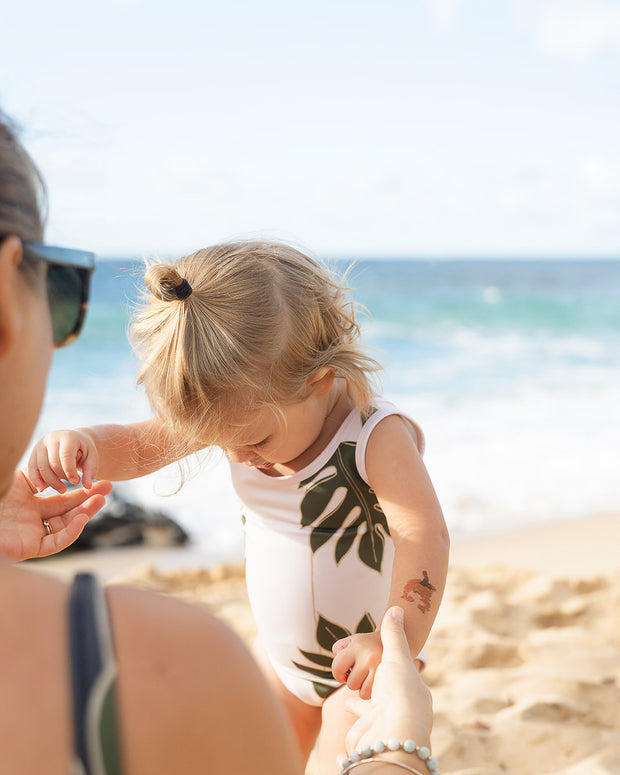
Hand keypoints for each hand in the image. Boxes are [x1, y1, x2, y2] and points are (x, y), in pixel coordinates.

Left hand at [0, 469, 112, 561]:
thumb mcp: (14, 479)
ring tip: (101, 500)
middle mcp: (32, 521)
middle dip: (89, 501)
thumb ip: (34, 475)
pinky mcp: (28, 549)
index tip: (98, 482)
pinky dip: (71, 531)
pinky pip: (56, 542)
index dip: (80, 492)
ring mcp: (31, 536)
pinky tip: (82, 518)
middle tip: (109, 488)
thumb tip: (51, 464)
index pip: (61, 500)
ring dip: (85, 514)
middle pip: (67, 512)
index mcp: (28, 505)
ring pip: (65, 527)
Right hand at [28, 429, 98, 491]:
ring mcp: (40, 445)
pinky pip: (32, 468)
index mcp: (68, 436)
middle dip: (60, 478)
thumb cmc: (83, 450)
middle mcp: (51, 438)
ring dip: (50, 481)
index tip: (76, 482)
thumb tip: (88, 487)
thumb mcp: (92, 458)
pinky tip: (42, 489)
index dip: (70, 471)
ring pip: (41, 467)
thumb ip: (90, 471)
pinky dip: (36, 480)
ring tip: (61, 489)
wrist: (73, 441)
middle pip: (52, 463)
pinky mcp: (34, 453)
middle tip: (68, 487)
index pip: (65, 455)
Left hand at [332, 629, 382, 699]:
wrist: (394, 640)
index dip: (337, 673)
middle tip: (359, 673)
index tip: (342, 674)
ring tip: (368, 676)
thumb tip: (340, 669)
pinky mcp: (389, 679)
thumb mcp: (351, 641)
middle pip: (351, 683)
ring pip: (362, 692)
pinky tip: (374, 682)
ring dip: (362, 687)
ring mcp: (381, 668)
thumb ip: (338, 650)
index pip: (338, 666)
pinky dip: (371, 691)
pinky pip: (373, 696)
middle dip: (352, 680)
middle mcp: (369, 656)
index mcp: (358, 645)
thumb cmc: (367, 644)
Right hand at [344, 607, 432, 753]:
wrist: (392, 735)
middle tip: (365, 663)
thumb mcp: (398, 657)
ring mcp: (383, 716)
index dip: (389, 660)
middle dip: (372, 676)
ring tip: (352, 678)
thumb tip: (397, 608)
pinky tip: (346, 702)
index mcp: (413, 688)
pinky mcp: (366, 728)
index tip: (380, 653)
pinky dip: (353, 706)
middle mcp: (400, 703)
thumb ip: (393, 634)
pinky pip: (358, 711)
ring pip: (368, 696)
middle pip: (383, 684)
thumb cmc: (400, 694)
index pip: (401, 670)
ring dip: (359, 688)